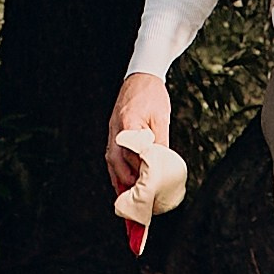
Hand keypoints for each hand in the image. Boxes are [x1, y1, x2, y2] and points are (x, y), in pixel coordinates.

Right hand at [106, 72, 169, 192]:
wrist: (141, 75)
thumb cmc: (152, 94)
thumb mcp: (161, 119)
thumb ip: (160, 143)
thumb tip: (162, 166)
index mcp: (128, 124)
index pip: (133, 155)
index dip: (140, 174)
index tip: (149, 188)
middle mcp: (116, 129)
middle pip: (117, 162)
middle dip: (127, 182)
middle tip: (140, 198)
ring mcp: (112, 130)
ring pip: (111, 160)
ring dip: (119, 179)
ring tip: (128, 198)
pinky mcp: (114, 131)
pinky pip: (112, 154)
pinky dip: (117, 169)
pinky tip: (122, 182)